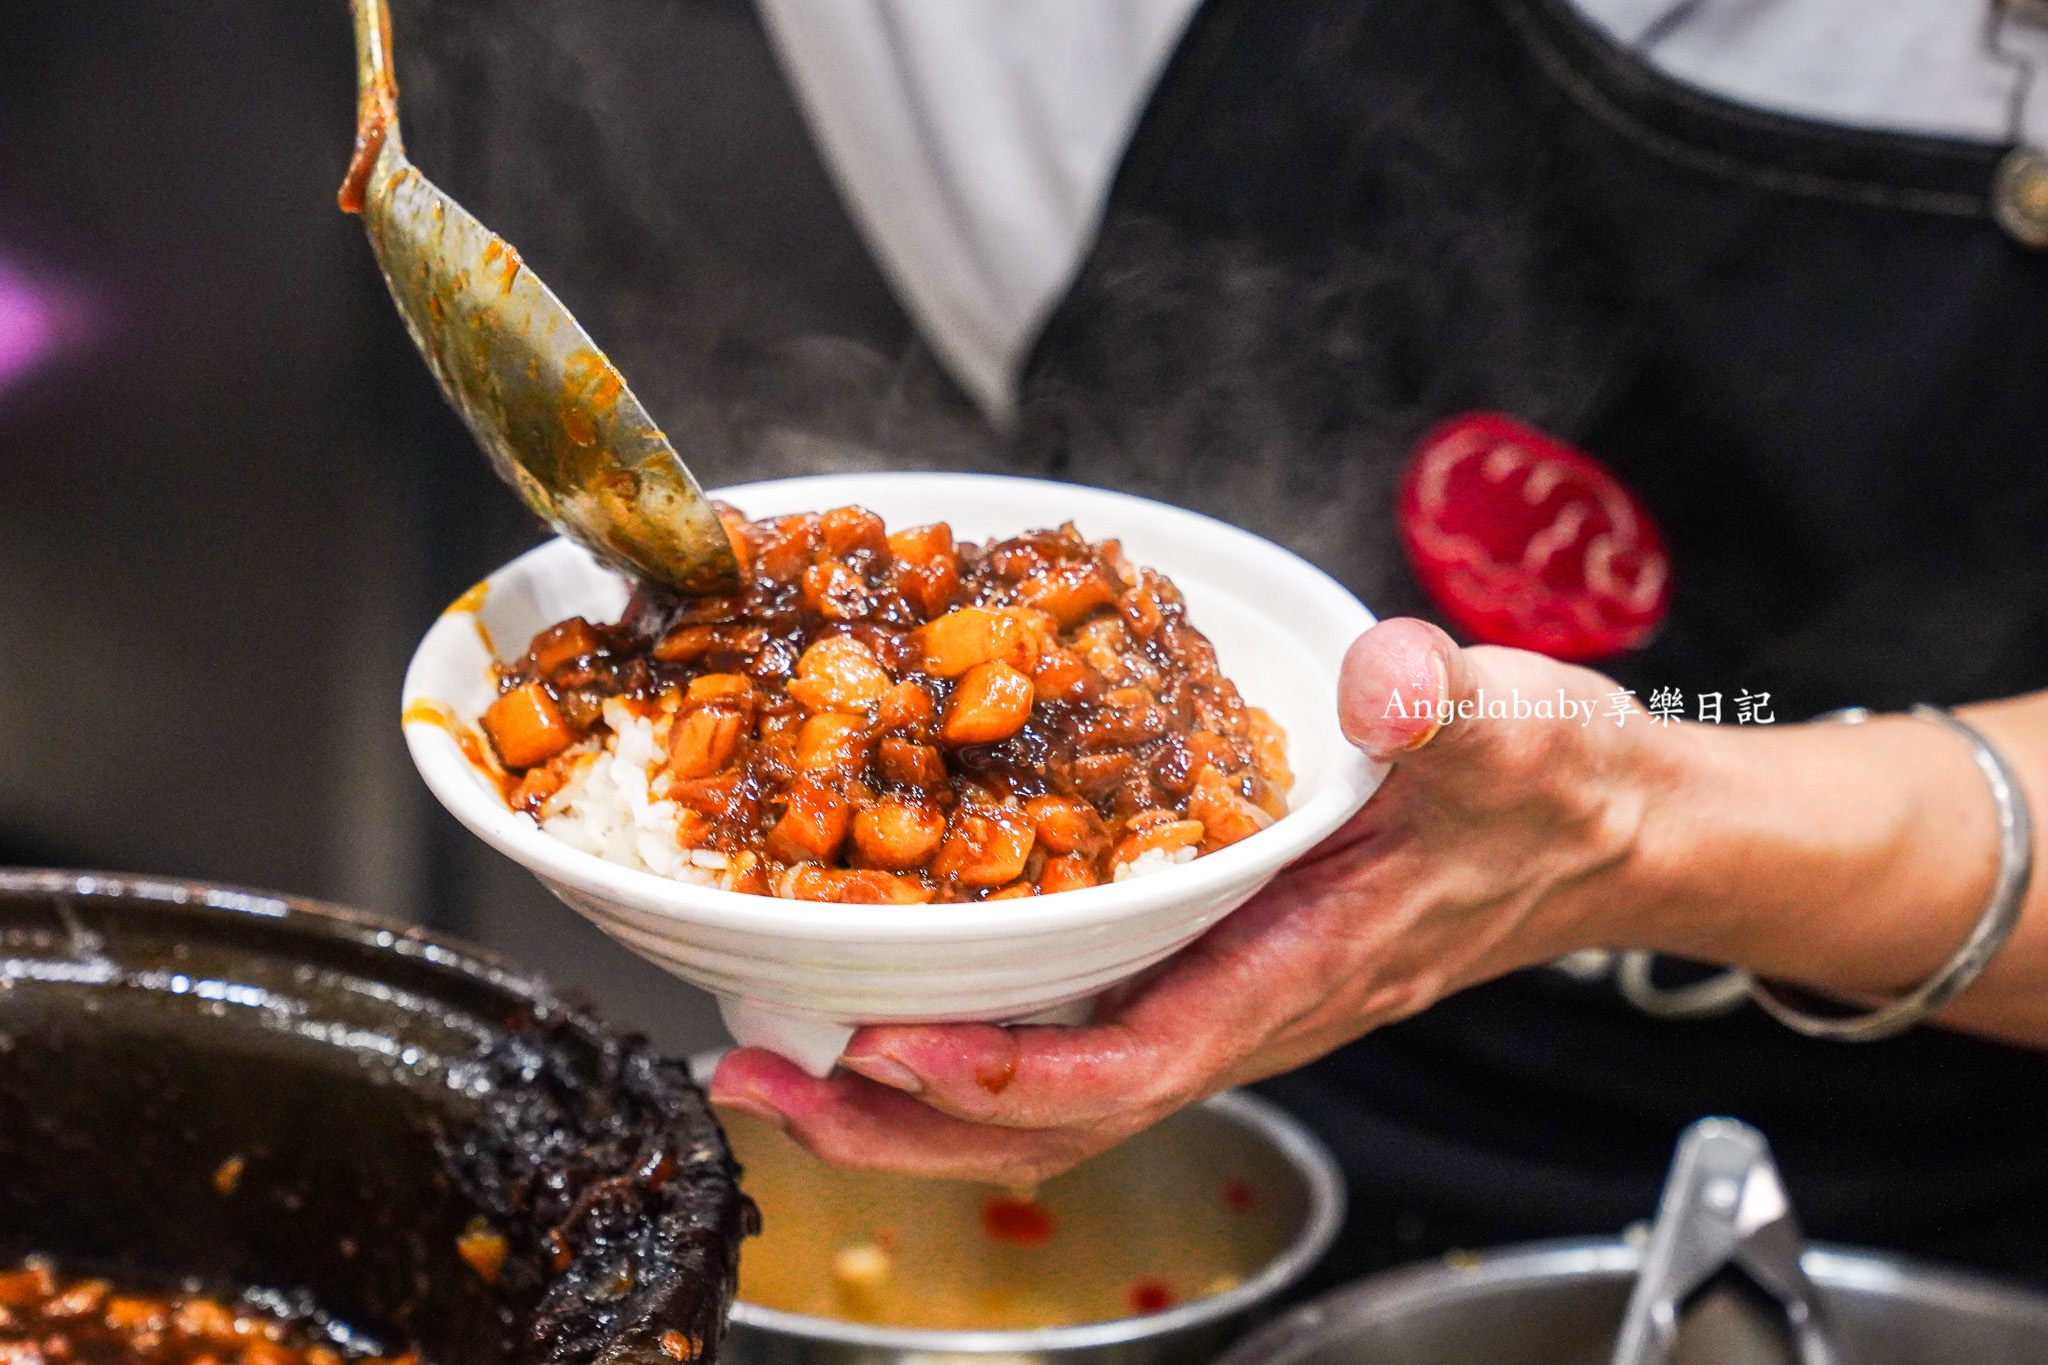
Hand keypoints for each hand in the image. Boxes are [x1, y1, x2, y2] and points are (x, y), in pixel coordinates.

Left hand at [709, 618, 1669, 1184]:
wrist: (1589, 836)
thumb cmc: (1547, 797)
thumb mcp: (1512, 732)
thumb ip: (1450, 707)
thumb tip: (1386, 680)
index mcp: (1290, 971)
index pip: (1132, 1066)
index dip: (1003, 1075)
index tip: (887, 1045)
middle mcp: (1230, 1009)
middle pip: (1045, 1120)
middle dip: (895, 1120)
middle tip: (757, 1073)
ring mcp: (1205, 998)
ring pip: (1037, 1095)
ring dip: (900, 1093)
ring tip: (775, 1053)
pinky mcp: (1193, 966)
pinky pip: (1057, 1038)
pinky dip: (957, 1037)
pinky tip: (884, 987)